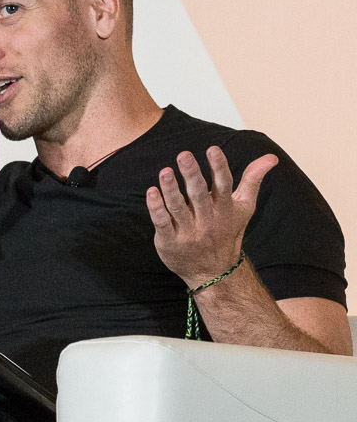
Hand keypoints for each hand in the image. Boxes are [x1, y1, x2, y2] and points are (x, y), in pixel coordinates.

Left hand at [145, 145, 277, 285]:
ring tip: (165, 171)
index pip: (223, 185)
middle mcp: (207, 220)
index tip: (212, 149)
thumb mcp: (243, 208)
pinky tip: (151, 192)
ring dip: (170, 189)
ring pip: (178, 208)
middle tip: (183, 155)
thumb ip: (252, 180)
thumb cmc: (227, 232)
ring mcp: (188, 232)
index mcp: (224, 209)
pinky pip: (162, 223)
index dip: (218, 167)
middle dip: (192, 174)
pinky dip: (156, 208)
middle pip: (199, 194)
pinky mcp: (169, 241)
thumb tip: (271, 157)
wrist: (213, 272)